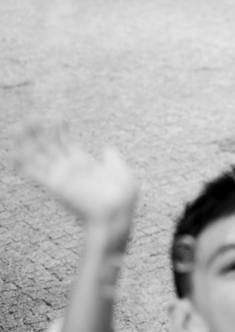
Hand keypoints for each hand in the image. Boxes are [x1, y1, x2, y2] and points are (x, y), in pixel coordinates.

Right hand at [19, 123, 137, 238]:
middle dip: (39, 133)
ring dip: (28, 142)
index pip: (66, 145)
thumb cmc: (122, 197)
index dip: (61, 132)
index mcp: (84, 165)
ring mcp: (61, 177)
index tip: (59, 117)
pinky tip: (16, 153)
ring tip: (21, 125)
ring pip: (38, 156)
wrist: (117, 214)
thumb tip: (106, 148)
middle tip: (31, 118)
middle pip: (49, 147)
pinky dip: (24, 164)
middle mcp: (69, 170)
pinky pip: (35, 173)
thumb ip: (111, 159)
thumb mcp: (120, 171)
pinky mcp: (55, 186)